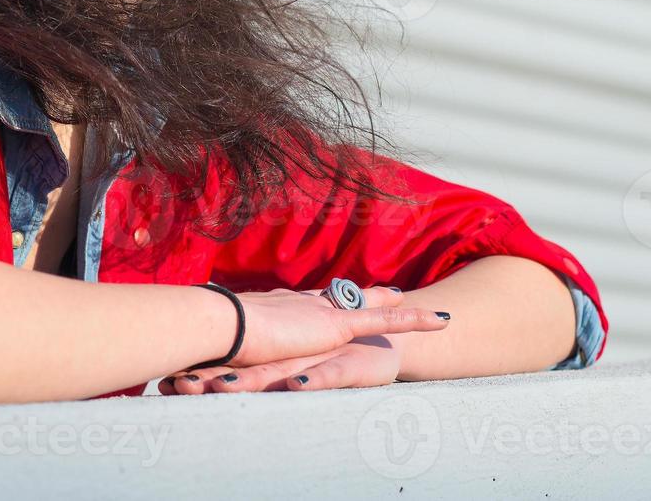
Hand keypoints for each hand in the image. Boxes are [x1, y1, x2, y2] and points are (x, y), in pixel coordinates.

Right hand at [163, 284, 447, 392]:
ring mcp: (321, 313)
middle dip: (367, 295)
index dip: (325, 300)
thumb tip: (208, 359)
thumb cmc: (210, 339)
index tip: (333, 296)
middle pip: (342, 298)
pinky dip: (416, 319)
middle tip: (388, 290)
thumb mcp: (222, 346)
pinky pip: (386, 320)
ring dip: (400, 308)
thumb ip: (227, 349)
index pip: (308, 302)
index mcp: (277, 309)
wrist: (219, 325)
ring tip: (429, 312)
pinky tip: (443, 319)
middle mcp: (302, 305)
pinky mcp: (337, 325)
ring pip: (372, 307)